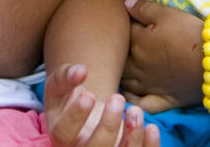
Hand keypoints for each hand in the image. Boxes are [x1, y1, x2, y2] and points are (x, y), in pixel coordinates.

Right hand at [45, 64, 159, 146]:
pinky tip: (150, 127)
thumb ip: (64, 76)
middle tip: (117, 98)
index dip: (76, 116)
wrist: (86, 117)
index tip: (89, 95)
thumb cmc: (71, 100)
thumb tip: (81, 70)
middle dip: (108, 126)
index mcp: (60, 136)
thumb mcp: (59, 88)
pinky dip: (148, 146)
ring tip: (135, 110)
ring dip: (131, 138)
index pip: (64, 133)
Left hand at [120, 0, 204, 111]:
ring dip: (118, 75)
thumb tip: (124, 4)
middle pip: (118, 60)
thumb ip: (143, 8)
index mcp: (137, 42)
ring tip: (116, 68)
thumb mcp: (166, 13)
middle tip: (116, 45)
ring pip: (124, 82)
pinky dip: (130, 101)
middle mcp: (137, 66)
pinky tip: (127, 97)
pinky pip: (140, 104)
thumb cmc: (189, 33)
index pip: (120, 33)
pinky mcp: (162, 100)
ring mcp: (148, 86)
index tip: (123, 22)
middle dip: (115, 53)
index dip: (121, 26)